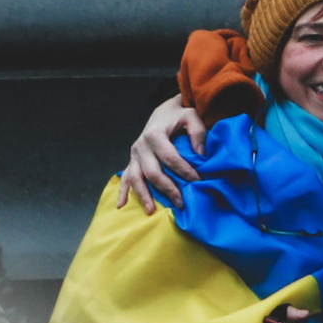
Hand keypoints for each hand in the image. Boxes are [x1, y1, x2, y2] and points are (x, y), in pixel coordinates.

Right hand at [117, 95, 203, 211]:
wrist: (163, 111)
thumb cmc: (178, 115)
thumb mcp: (190, 116)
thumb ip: (197, 132)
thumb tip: (200, 155)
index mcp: (155, 134)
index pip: (170, 158)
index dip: (184, 171)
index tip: (198, 182)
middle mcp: (141, 145)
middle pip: (153, 172)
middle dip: (167, 189)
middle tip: (181, 203)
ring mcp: (134, 155)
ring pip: (136, 178)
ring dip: (143, 195)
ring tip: (151, 211)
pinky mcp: (132, 161)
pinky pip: (126, 177)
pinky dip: (122, 192)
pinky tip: (122, 205)